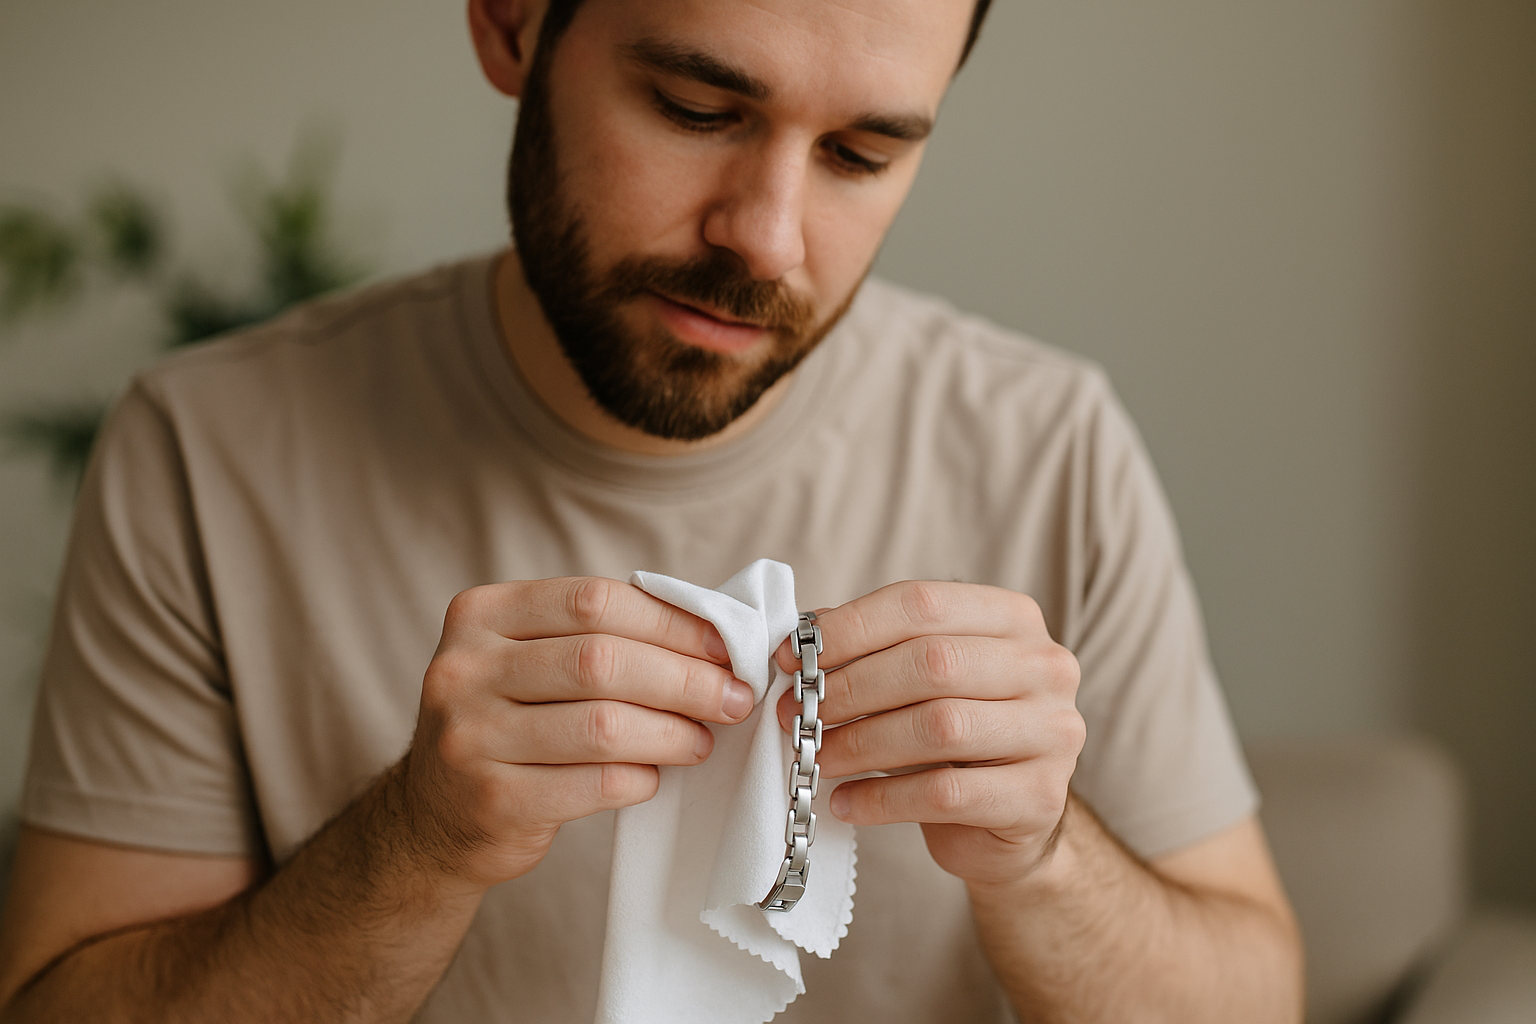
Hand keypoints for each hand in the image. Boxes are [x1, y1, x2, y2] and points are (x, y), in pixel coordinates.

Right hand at [401, 577, 754, 892]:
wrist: (433, 816)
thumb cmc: (510, 722)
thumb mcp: (530, 659)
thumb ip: (599, 636)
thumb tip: (713, 635)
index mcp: (482, 614)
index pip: (594, 600)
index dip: (671, 623)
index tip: (725, 646)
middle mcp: (464, 669)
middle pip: (602, 660)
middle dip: (684, 680)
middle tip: (734, 698)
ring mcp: (470, 737)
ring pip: (603, 725)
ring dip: (672, 733)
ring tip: (702, 740)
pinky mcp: (491, 801)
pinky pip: (594, 783)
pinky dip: (640, 778)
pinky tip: (655, 776)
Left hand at [775, 581, 1083, 887]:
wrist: (1012, 817)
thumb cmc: (957, 736)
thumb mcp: (922, 678)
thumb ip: (874, 648)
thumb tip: (798, 639)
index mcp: (1013, 617)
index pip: (922, 603)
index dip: (850, 628)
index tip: (792, 657)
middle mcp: (1046, 665)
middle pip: (933, 663)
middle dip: (851, 688)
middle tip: (797, 712)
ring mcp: (1053, 731)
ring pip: (940, 726)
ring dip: (862, 743)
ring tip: (817, 756)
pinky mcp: (1040, 798)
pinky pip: (946, 794)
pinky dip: (883, 799)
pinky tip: (847, 802)